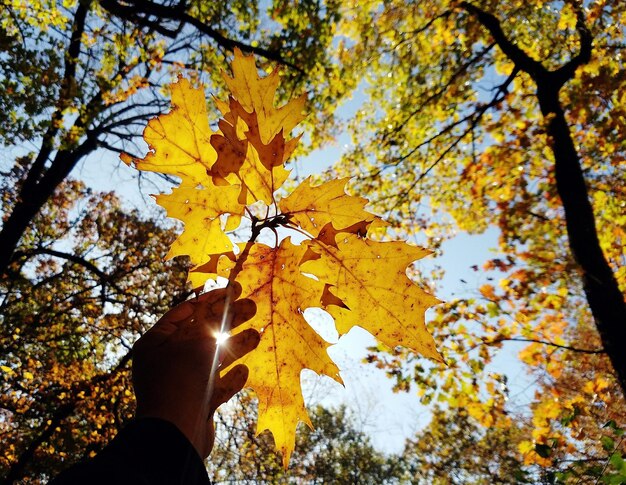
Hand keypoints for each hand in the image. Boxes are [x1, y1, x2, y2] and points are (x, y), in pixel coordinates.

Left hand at [132, 285, 258, 457]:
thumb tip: (224, 306)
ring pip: (213, 358)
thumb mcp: (197, 341)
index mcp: (156, 343)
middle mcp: (167, 361)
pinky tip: (244, 370)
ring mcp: (182, 383)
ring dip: (236, 346)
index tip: (233, 289)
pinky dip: (231, 378)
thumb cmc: (182, 380)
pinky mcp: (197, 403)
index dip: (211, 300)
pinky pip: (216, 385)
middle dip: (229, 320)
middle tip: (252, 305)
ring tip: (258, 334)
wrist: (176, 434)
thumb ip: (212, 322)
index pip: (185, 312)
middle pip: (202, 333)